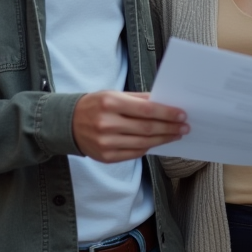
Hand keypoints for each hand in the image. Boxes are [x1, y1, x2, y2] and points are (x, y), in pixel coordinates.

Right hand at [72, 91, 188, 162]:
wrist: (67, 123)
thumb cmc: (94, 105)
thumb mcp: (113, 94)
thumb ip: (138, 99)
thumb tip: (164, 103)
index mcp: (110, 103)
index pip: (146, 110)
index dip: (167, 113)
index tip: (182, 115)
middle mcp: (107, 123)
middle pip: (147, 128)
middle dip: (169, 128)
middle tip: (184, 127)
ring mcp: (106, 142)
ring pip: (143, 143)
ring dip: (163, 139)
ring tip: (175, 135)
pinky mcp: (106, 156)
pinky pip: (133, 154)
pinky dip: (148, 148)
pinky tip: (157, 142)